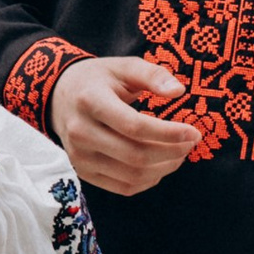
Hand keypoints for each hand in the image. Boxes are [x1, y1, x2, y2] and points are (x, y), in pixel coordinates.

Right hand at [48, 54, 200, 194]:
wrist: (59, 97)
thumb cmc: (98, 80)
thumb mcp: (123, 67)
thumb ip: (152, 75)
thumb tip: (179, 91)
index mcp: (90, 101)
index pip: (134, 126)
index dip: (168, 133)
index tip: (194, 132)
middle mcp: (81, 132)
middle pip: (135, 155)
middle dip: (172, 152)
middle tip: (191, 142)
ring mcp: (80, 156)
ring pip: (132, 175)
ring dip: (165, 167)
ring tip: (180, 152)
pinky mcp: (83, 172)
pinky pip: (124, 187)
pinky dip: (150, 180)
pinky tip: (161, 165)